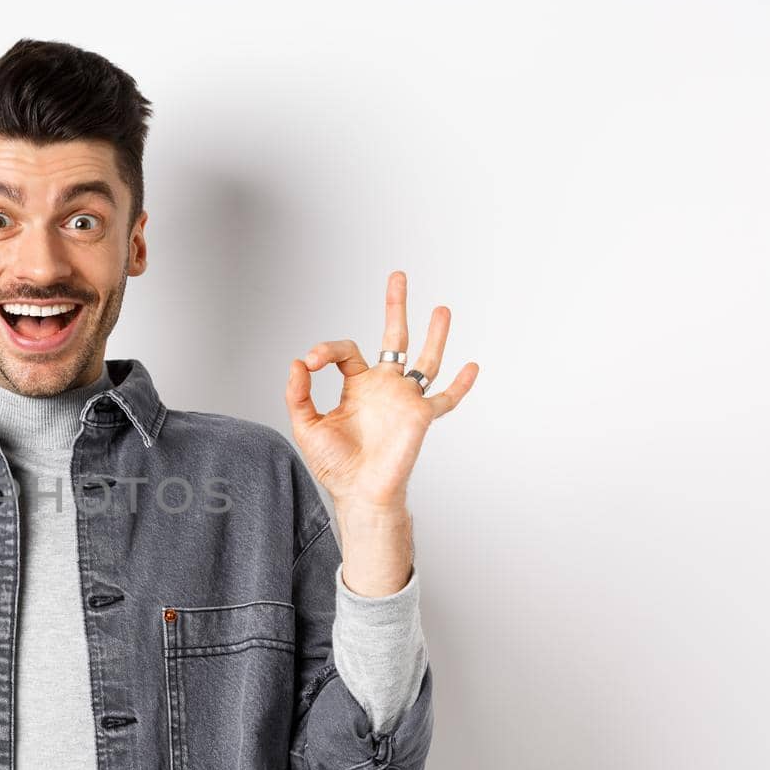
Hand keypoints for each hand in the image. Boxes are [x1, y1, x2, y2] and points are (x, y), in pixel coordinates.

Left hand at [284, 271, 477, 510]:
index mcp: (357, 386)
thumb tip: (297, 362)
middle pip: (393, 338)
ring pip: (425, 360)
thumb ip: (299, 394)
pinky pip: (445, 398)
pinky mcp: (420, 416)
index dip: (326, 349)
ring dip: (434, 334)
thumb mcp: (307, 425)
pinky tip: (471, 366)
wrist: (358, 492)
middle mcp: (383, 387)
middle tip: (398, 277)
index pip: (345, 351)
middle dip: (395, 307)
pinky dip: (460, 384)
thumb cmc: (335, 464)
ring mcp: (404, 399)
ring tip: (442, 308)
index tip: (311, 361)